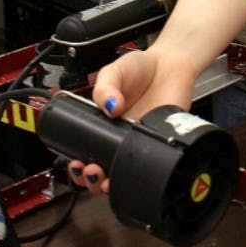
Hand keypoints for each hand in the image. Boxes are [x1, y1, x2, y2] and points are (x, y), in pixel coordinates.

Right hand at [67, 45, 195, 194]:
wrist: (169, 63)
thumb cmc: (140, 67)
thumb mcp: (114, 71)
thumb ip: (106, 88)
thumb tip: (110, 107)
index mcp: (103, 125)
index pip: (85, 153)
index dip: (78, 165)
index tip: (76, 163)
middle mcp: (120, 138)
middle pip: (101, 172)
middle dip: (90, 180)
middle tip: (90, 170)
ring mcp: (140, 141)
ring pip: (124, 174)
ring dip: (111, 183)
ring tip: (106, 177)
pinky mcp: (160, 141)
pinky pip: (151, 162)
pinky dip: (143, 170)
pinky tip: (136, 166)